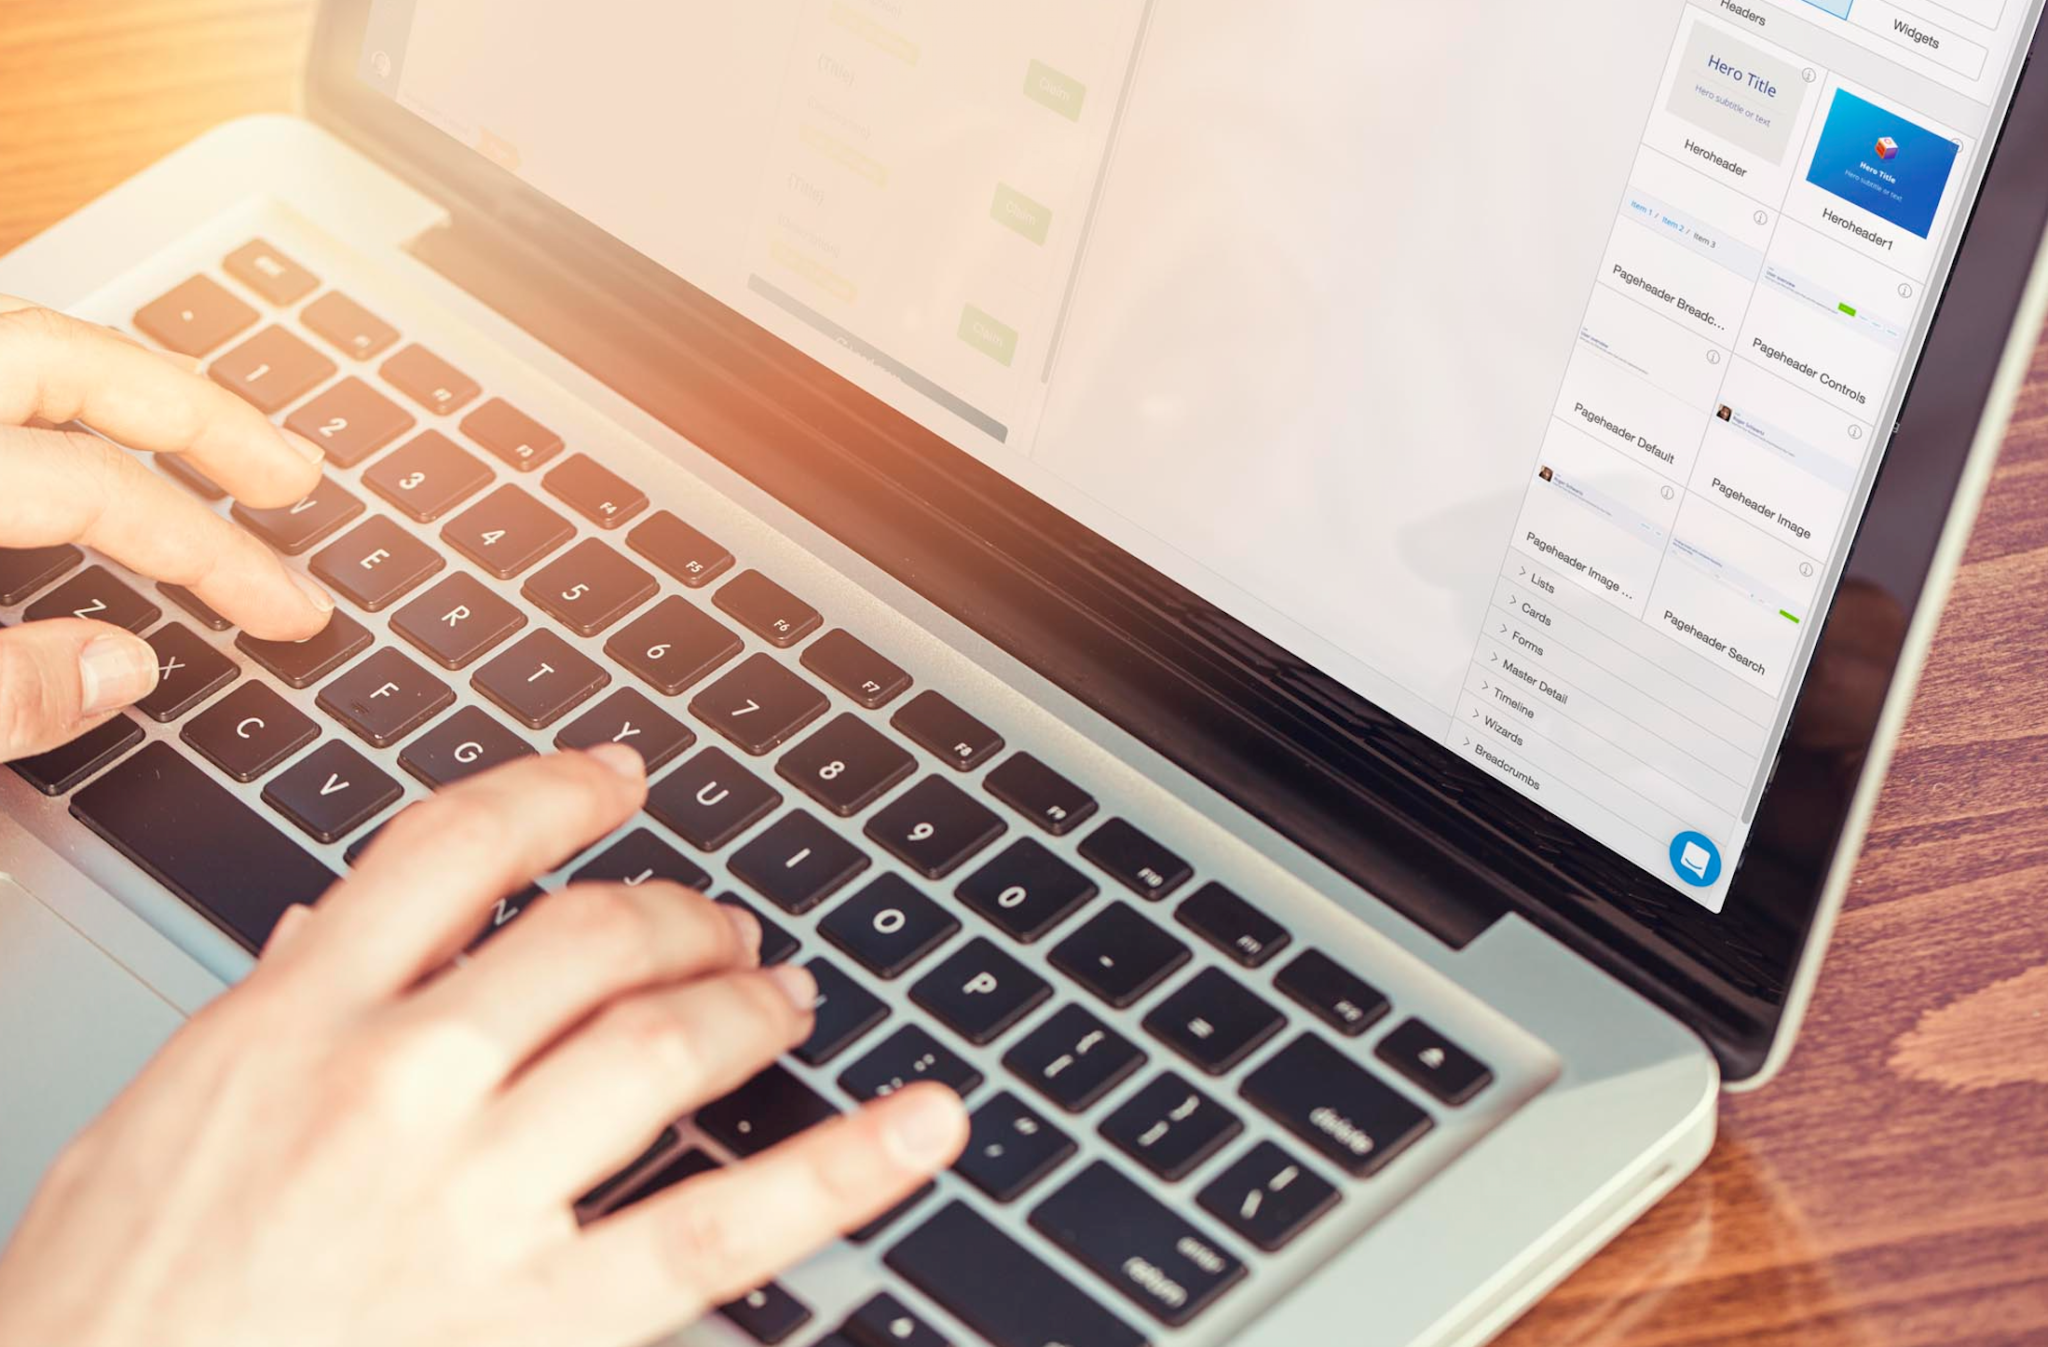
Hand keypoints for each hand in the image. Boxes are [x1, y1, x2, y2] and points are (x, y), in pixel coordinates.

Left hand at [0, 297, 334, 761]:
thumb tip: (119, 671)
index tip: (286, 611)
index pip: (100, 489)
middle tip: (292, 475)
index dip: (212, 553)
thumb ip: (7, 692)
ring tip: (206, 432)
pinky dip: (42, 391)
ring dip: (123, 383)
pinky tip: (76, 434)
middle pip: (67, 361)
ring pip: (15, 344)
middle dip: (203, 417)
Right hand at [0, 749, 967, 1346]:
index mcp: (294, 1022)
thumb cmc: (106, 1310)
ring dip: (746, 1004)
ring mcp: (476, 1199)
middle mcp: (395, 1087)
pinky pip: (723, 1225)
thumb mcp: (156, 1122)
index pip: (457, 846)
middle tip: (718, 929)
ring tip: (784, 1001)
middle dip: (676, 915)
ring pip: (661, 1042)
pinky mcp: (540, 1316)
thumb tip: (335, 926)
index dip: (560, 792)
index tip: (614, 780)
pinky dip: (845, 1168)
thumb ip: (269, 1013)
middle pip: (585, 936)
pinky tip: (923, 1126)